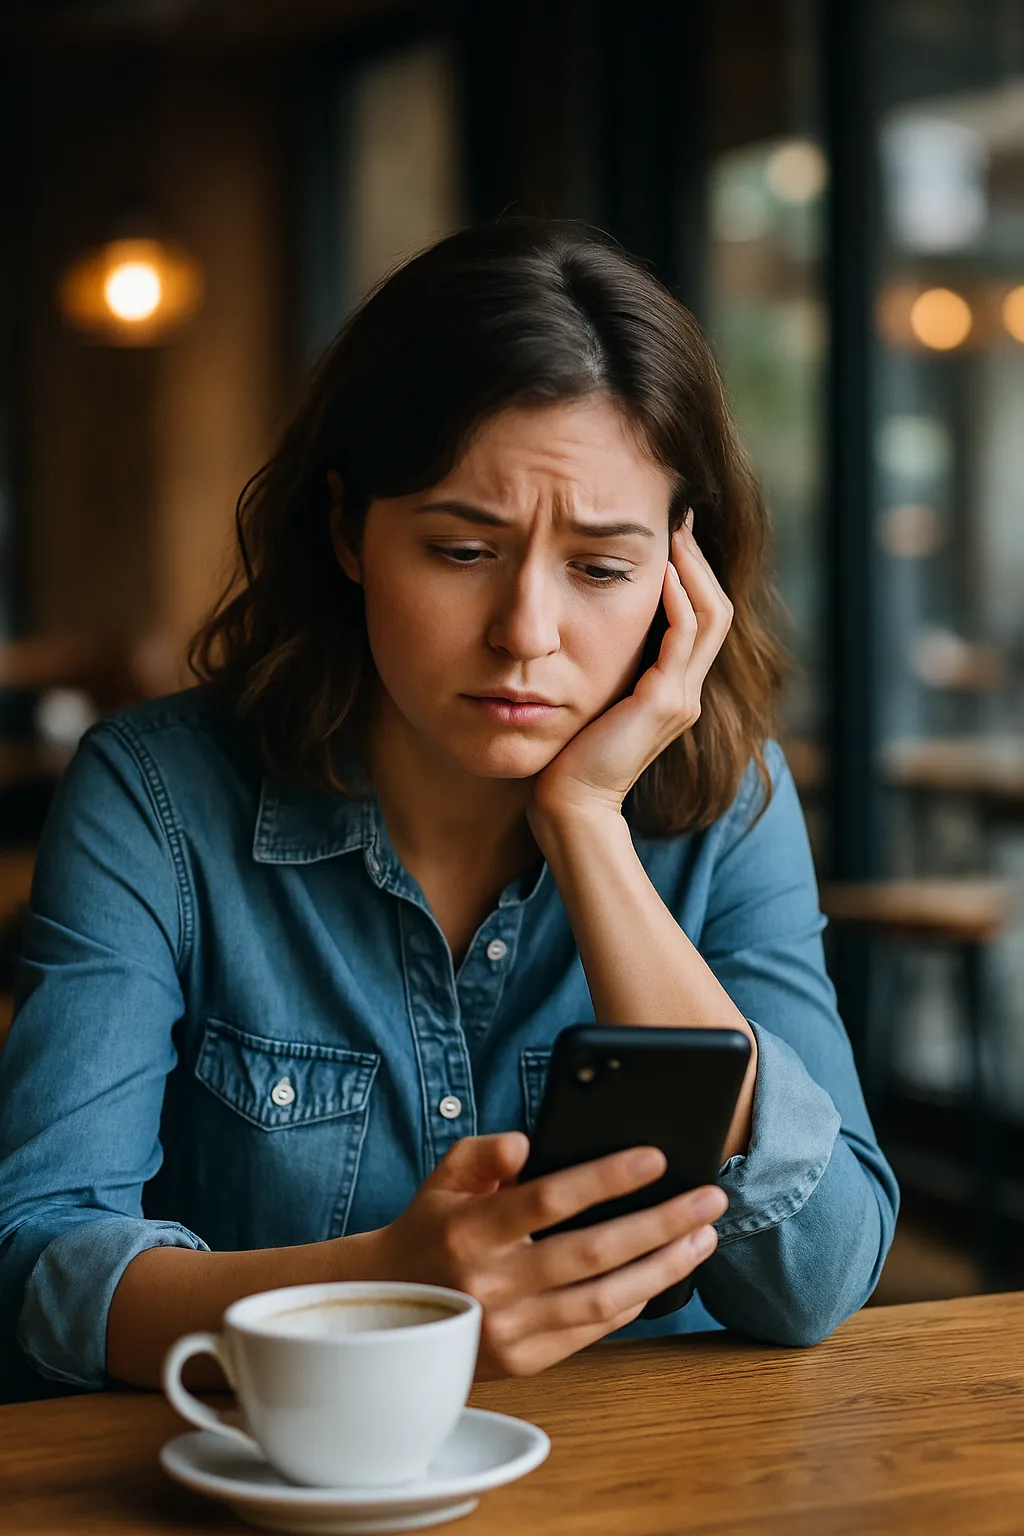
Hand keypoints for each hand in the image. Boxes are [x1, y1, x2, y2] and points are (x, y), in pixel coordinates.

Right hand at [370, 1133, 726, 1377]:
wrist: (391, 1308)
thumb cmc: (432, 1228)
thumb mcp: (443, 1177)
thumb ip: (483, 1152)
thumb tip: (526, 1142)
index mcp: (471, 1231)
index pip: (549, 1199)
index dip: (605, 1178)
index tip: (656, 1157)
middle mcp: (492, 1284)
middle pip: (594, 1253)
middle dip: (662, 1223)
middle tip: (710, 1199)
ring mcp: (510, 1329)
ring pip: (605, 1299)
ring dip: (665, 1267)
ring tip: (704, 1237)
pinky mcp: (525, 1360)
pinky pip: (594, 1330)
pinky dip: (634, 1301)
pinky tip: (664, 1273)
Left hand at [530, 514, 733, 821]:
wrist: (570, 803)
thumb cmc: (568, 757)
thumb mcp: (591, 698)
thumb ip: (602, 668)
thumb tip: (581, 626)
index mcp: (672, 689)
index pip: (701, 619)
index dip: (692, 575)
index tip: (671, 536)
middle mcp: (685, 691)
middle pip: (716, 610)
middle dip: (699, 561)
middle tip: (680, 518)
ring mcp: (681, 697)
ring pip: (709, 617)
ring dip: (693, 569)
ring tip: (675, 532)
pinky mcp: (665, 701)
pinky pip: (684, 638)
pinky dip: (677, 600)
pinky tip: (662, 571)